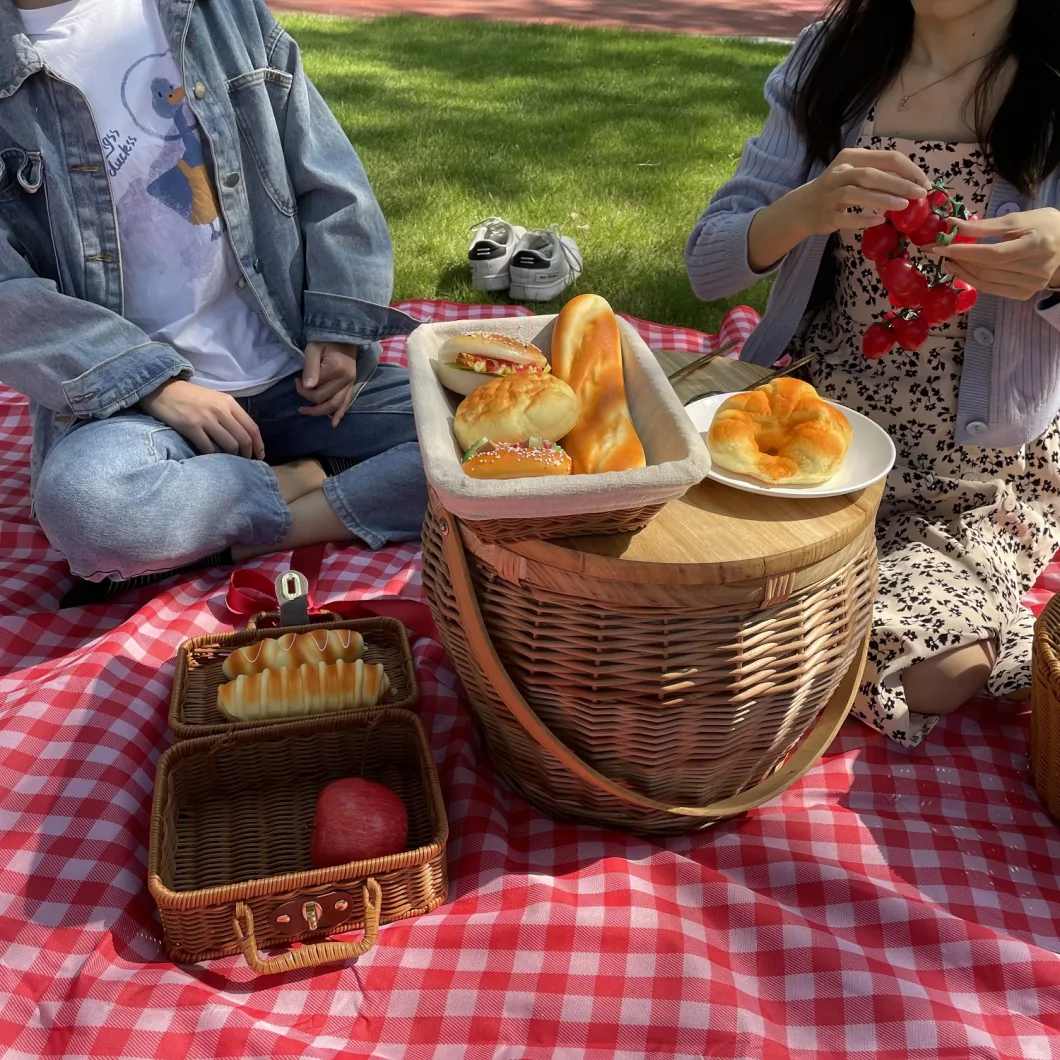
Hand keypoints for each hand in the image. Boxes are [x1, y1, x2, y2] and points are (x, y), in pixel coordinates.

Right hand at [139, 380, 263, 458]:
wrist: (164, 390)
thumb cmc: (192, 397)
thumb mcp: (216, 399)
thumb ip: (230, 414)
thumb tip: (245, 436)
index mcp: (229, 403)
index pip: (252, 428)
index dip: (258, 445)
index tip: (259, 456)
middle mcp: (221, 411)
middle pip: (243, 439)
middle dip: (247, 454)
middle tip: (245, 462)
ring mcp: (206, 419)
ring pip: (229, 445)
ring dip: (232, 457)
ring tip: (230, 461)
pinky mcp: (191, 428)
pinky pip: (208, 449)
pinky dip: (212, 456)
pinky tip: (212, 458)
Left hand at [297, 341, 358, 426]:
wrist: (344, 336)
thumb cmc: (325, 340)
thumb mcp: (313, 349)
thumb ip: (310, 368)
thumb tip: (307, 387)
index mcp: (336, 370)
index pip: (316, 389)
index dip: (302, 388)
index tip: (296, 380)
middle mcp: (346, 380)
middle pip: (324, 399)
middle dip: (308, 398)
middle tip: (298, 389)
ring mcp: (350, 384)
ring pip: (335, 405)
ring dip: (320, 412)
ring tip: (305, 411)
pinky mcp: (352, 386)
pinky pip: (347, 403)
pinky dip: (340, 414)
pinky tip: (334, 424)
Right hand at [801, 147, 930, 235]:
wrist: (803, 208)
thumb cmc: (836, 189)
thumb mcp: (855, 172)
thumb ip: (879, 173)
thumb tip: (913, 183)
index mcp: (851, 157)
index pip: (886, 158)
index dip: (908, 169)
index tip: (923, 182)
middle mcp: (839, 172)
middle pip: (872, 175)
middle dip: (899, 184)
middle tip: (920, 194)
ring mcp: (831, 194)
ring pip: (859, 193)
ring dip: (883, 199)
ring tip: (904, 205)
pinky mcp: (827, 215)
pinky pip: (847, 217)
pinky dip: (864, 218)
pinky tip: (878, 220)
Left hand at [924, 208, 1059, 300]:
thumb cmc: (1044, 225)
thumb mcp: (1017, 219)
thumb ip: (984, 226)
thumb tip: (952, 225)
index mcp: (1037, 246)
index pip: (991, 254)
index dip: (963, 252)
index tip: (940, 246)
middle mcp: (1036, 270)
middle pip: (986, 269)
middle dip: (958, 260)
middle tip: (938, 252)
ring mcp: (1031, 285)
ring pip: (986, 282)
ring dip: (962, 271)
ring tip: (947, 261)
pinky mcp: (1025, 294)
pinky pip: (992, 289)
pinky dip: (974, 280)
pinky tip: (962, 271)